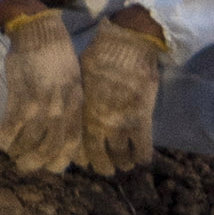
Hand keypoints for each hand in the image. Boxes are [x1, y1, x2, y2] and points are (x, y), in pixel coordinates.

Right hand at [0, 12, 85, 174]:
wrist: (39, 30)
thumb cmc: (56, 55)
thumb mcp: (73, 80)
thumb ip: (68, 105)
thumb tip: (60, 128)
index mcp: (76, 103)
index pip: (72, 141)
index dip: (61, 159)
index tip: (50, 167)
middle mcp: (61, 106)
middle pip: (50, 147)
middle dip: (35, 161)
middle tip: (23, 164)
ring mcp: (41, 102)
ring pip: (29, 140)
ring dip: (17, 151)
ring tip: (9, 151)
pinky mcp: (20, 95)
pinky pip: (11, 126)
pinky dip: (3, 138)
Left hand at [77, 10, 166, 174]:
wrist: (126, 45)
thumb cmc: (99, 57)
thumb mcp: (79, 79)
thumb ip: (78, 100)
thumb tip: (71, 109)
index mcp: (82, 114)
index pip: (78, 147)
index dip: (82, 158)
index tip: (86, 160)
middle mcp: (99, 124)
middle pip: (99, 159)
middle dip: (104, 167)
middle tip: (108, 168)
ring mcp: (121, 124)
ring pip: (122, 158)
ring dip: (124, 163)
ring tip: (125, 162)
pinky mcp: (142, 120)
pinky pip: (142, 149)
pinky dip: (142, 157)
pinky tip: (142, 158)